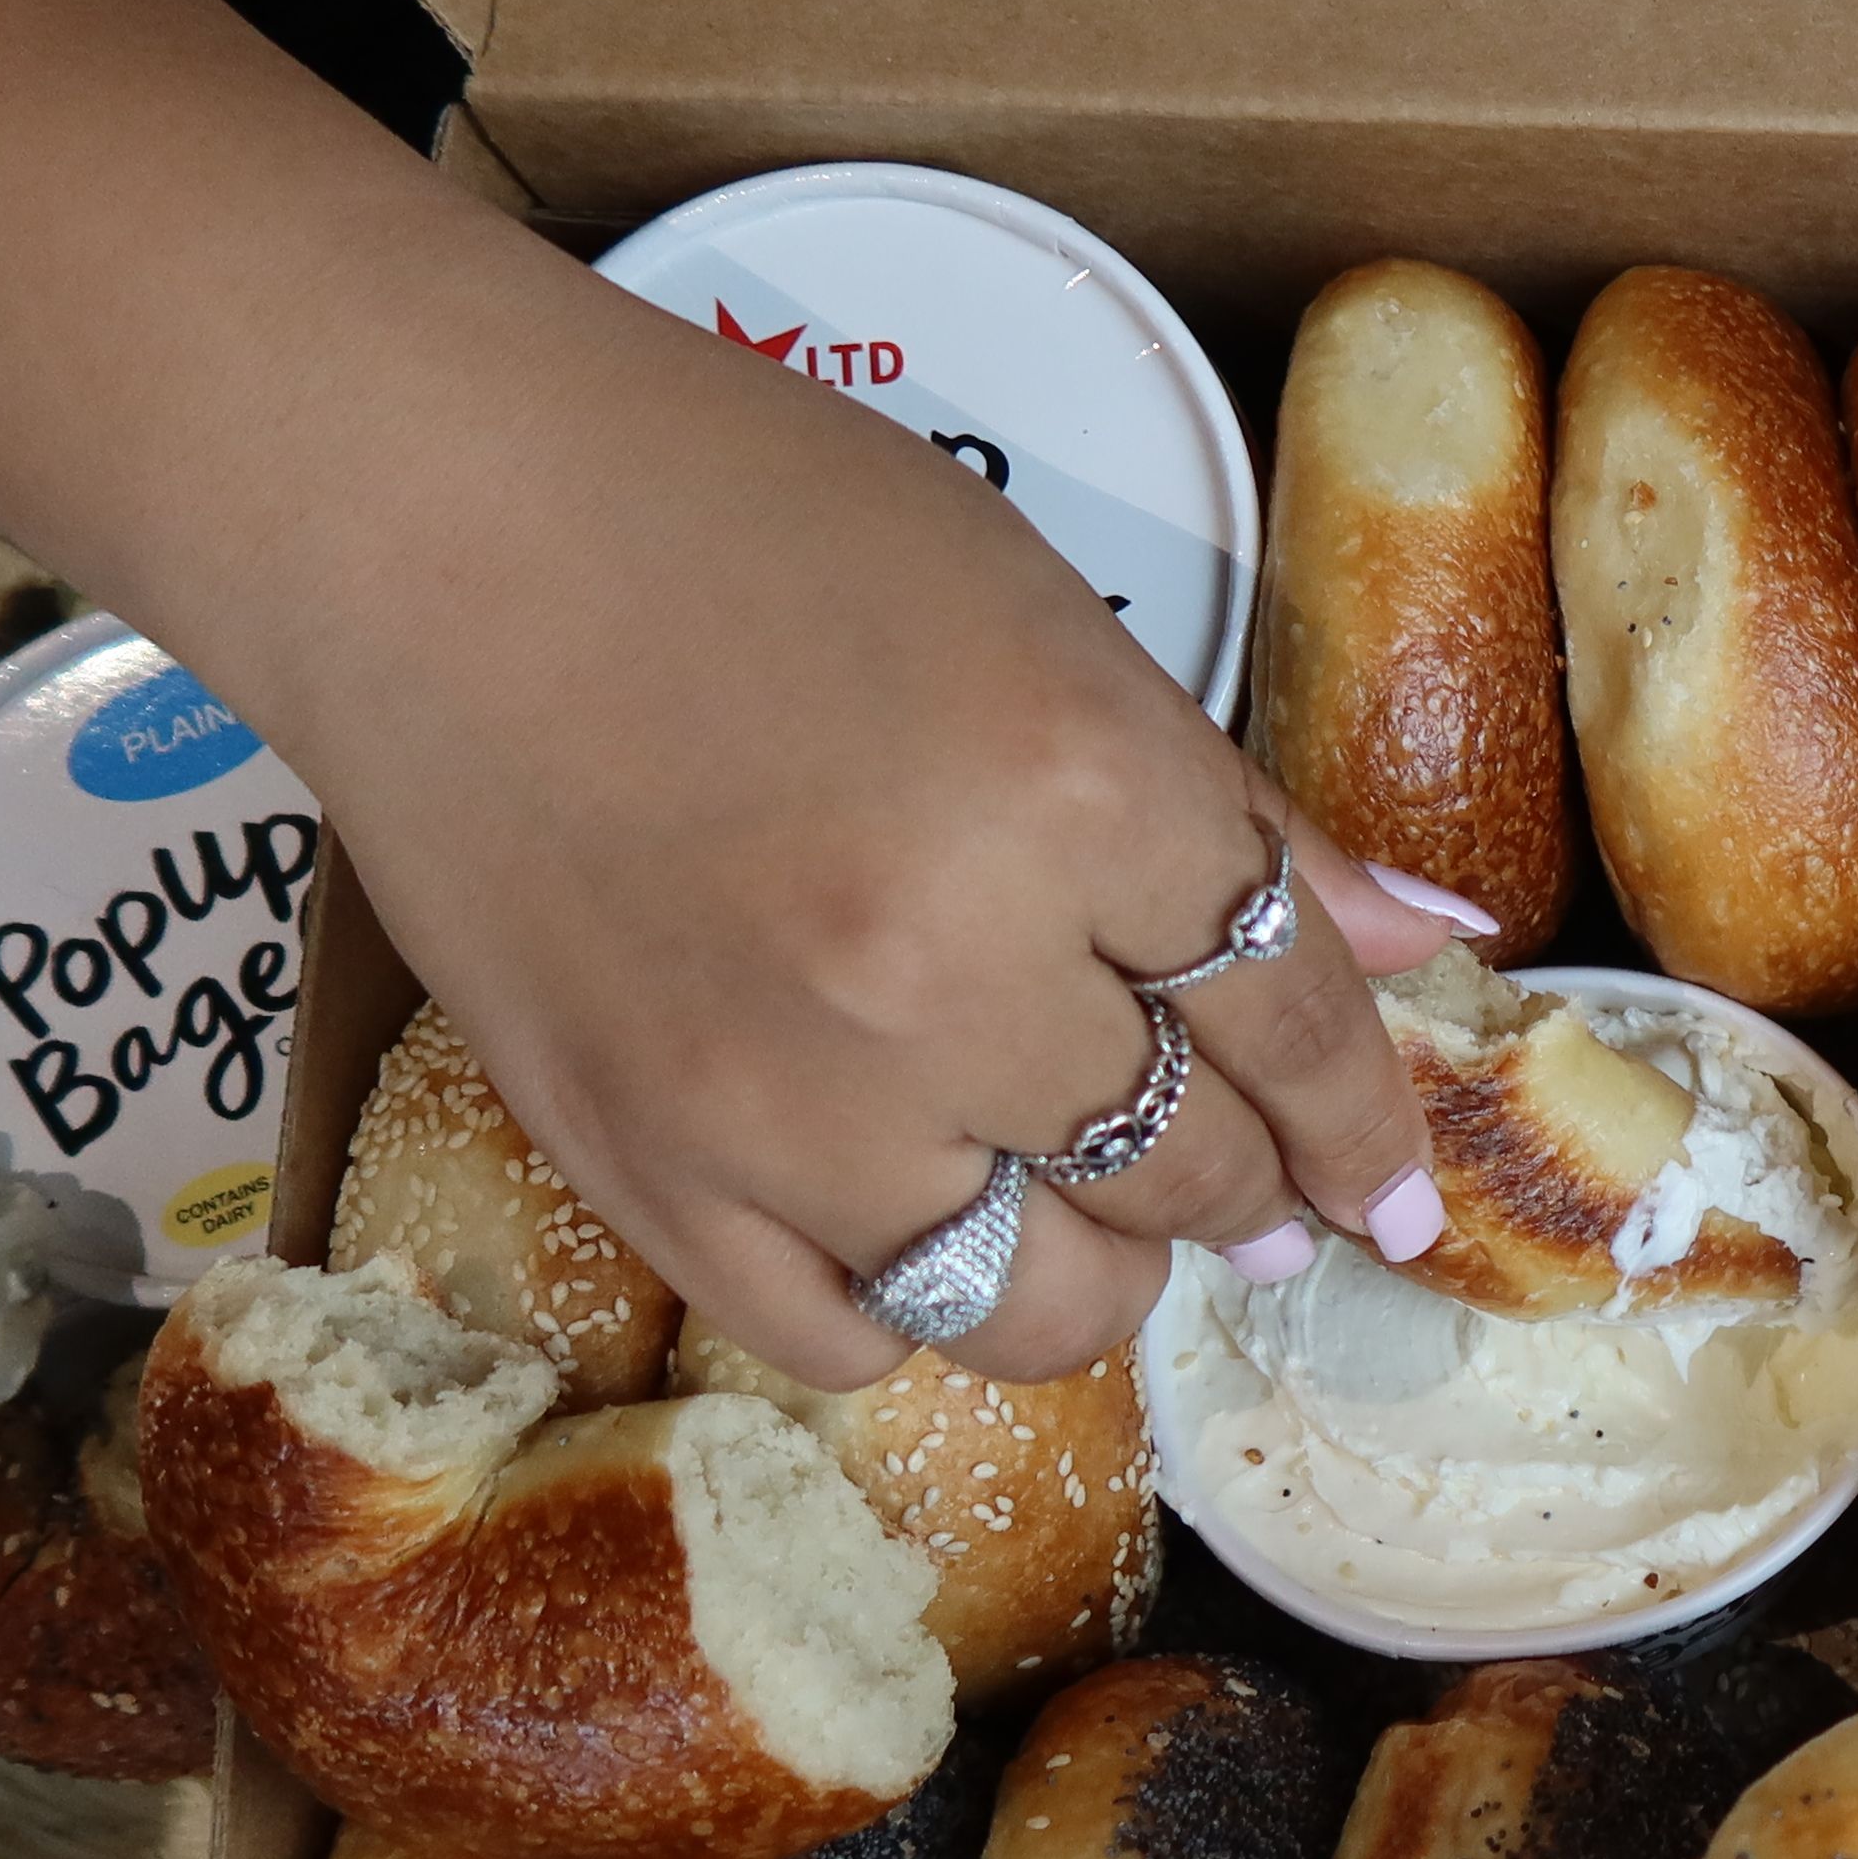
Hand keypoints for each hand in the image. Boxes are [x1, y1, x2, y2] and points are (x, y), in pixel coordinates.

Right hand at [238, 290, 1470, 1387]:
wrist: (429, 521)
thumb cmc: (746, 520)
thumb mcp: (1047, 616)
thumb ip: (1235, 810)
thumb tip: (1429, 939)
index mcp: (1079, 792)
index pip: (1293, 1016)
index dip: (1367, 1119)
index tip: (1392, 1194)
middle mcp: (949, 970)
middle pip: (1189, 1168)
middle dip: (1249, 1192)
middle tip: (1247, 1194)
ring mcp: (787, 1095)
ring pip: (1039, 1300)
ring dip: (1103, 1276)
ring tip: (1093, 1224)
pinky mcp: (643, 1166)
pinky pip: (846, 1338)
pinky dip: (912, 1311)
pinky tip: (921, 1233)